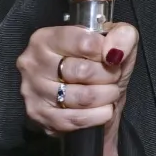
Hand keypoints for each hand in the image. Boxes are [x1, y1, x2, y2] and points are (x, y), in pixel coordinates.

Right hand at [19, 21, 139, 133]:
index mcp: (46, 39)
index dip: (106, 52)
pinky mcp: (40, 116)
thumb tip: (115, 52)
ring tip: (108, 92)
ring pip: (83, 97)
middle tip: (111, 77)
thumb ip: (122, 35)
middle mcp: (33, 63)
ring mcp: (32, 91)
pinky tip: (101, 108)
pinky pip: (78, 119)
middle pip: (83, 71)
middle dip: (108, 76)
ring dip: (106, 96)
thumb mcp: (115, 43)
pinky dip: (100, 115)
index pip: (83, 42)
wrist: (90, 99)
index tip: (110, 57)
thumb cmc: (97, 65)